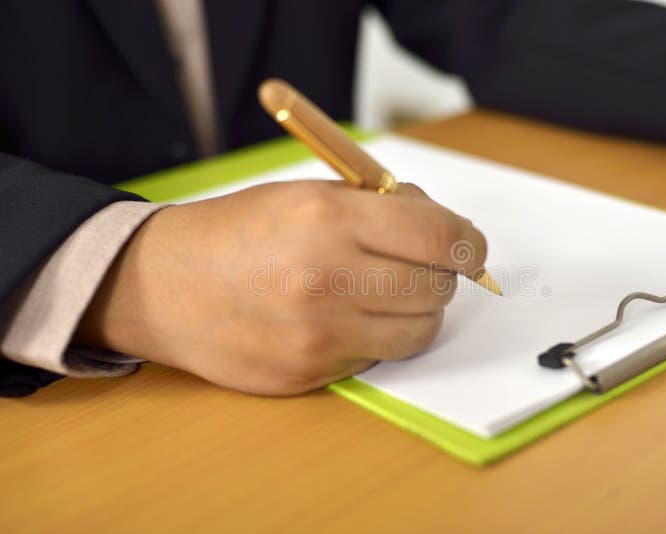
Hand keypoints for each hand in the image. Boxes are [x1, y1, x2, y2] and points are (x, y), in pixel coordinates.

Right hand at [73, 181, 486, 394]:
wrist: (163, 284)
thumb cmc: (240, 231)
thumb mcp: (308, 194)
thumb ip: (382, 209)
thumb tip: (449, 233)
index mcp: (329, 220)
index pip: (441, 239)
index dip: (469, 243)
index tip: (470, 246)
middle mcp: (327, 279)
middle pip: (438, 288)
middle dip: (439, 274)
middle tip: (416, 264)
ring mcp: (318, 336)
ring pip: (419, 332)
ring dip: (415, 311)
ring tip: (382, 292)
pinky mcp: (309, 374)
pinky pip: (378, 359)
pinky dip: (375, 338)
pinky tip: (341, 320)